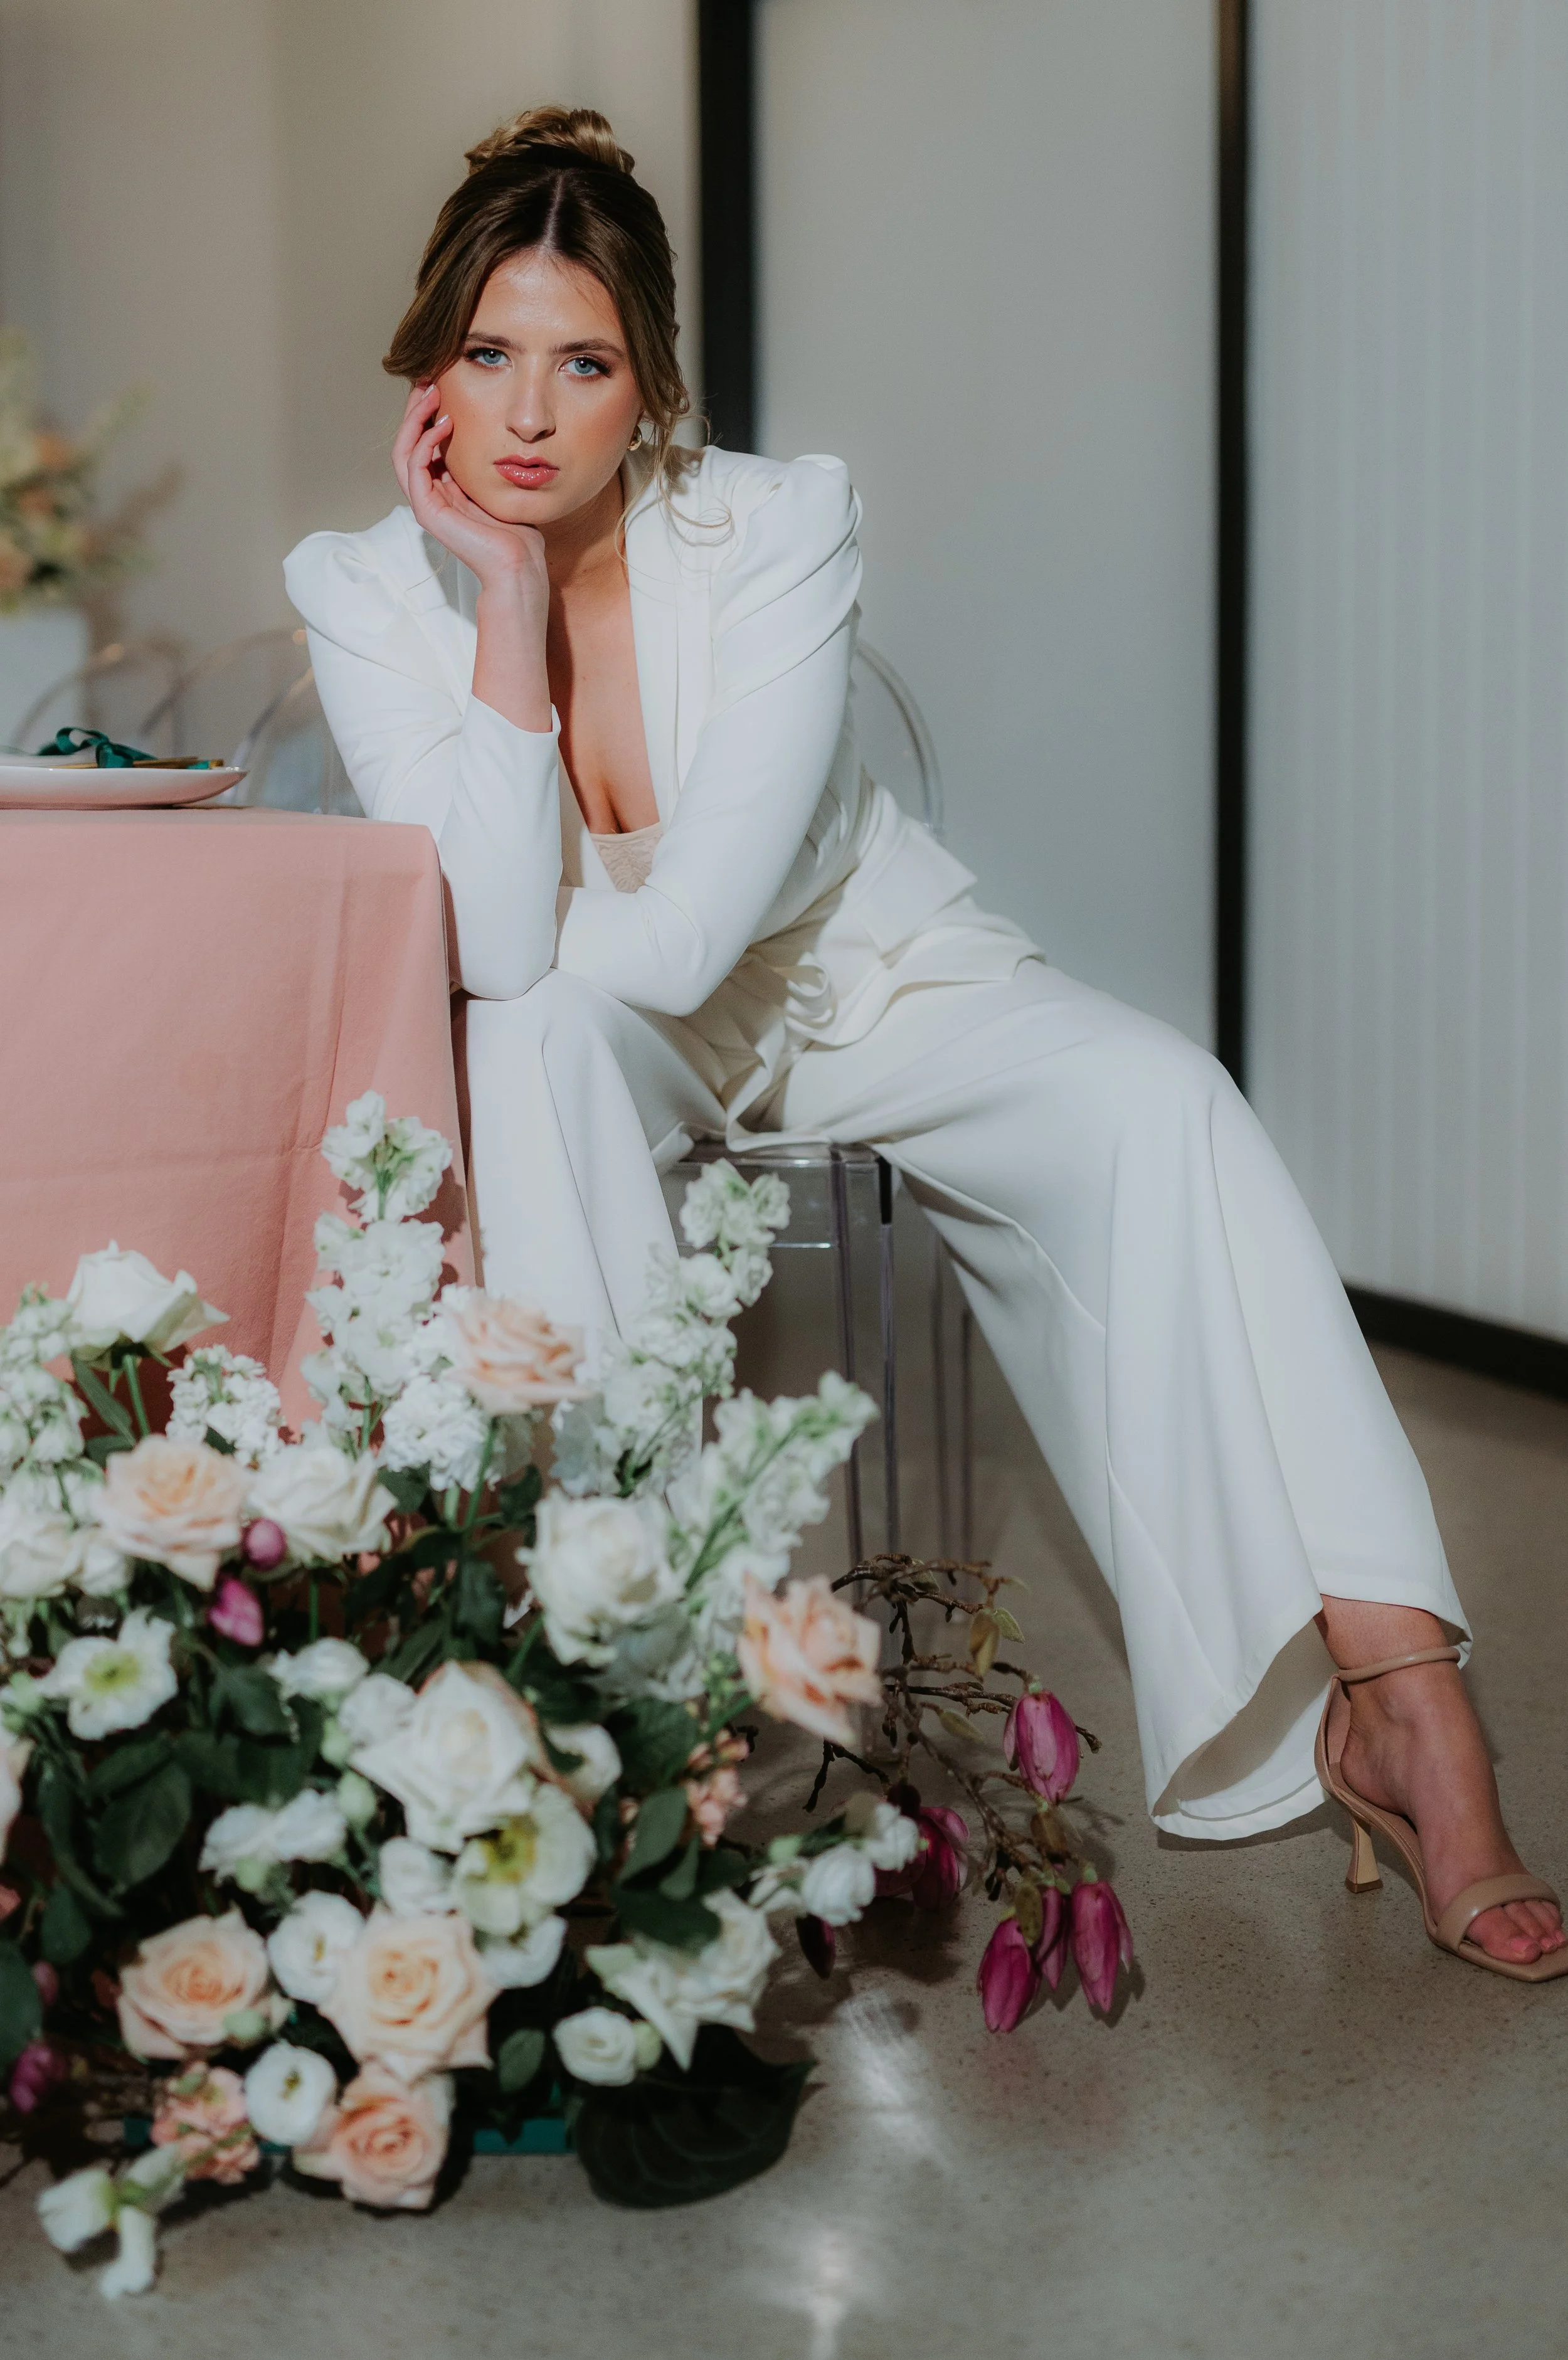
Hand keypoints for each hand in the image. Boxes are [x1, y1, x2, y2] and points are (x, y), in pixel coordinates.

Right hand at [392, 382, 548, 607]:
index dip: (428, 413)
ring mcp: (426, 503)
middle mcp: (430, 494)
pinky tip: (444, 424)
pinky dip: (425, 442)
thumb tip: (495, 432)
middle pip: (409, 442)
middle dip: (416, 408)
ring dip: (415, 419)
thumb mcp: (501, 485)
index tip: (441, 384)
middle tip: (428, 378)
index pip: (424, 443)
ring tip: (432, 393)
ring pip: (404, 451)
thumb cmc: (517, 533)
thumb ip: (488, 462)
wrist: (518, 565)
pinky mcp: (428, 512)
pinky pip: (414, 468)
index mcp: (444, 488)